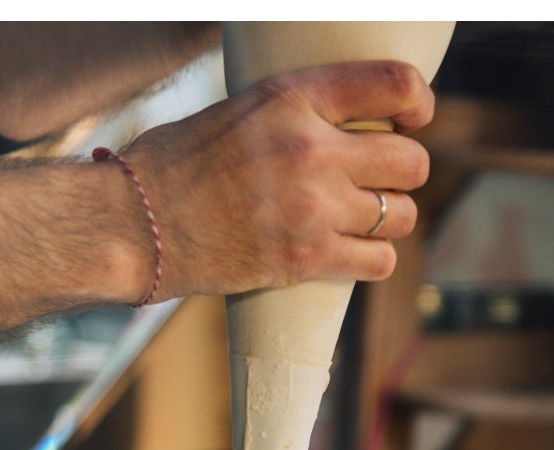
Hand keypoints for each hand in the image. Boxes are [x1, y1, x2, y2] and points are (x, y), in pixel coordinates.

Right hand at [122, 60, 434, 299]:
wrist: (134, 224)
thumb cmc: (171, 167)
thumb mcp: (236, 112)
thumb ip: (294, 114)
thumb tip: (342, 127)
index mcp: (292, 98)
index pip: (395, 85)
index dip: (419, 103)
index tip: (415, 118)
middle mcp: (310, 149)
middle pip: (411, 161)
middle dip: (402, 174)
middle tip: (376, 183)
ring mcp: (312, 206)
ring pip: (402, 215)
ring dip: (389, 220)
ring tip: (360, 222)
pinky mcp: (305, 257)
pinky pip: (379, 261)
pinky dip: (372, 260)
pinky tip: (351, 255)